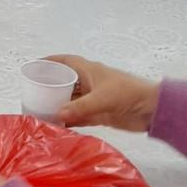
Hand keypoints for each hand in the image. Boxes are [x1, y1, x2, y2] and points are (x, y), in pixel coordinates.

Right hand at [44, 55, 159, 130]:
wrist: (152, 109)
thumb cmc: (128, 94)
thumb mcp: (102, 98)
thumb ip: (80, 108)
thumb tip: (57, 115)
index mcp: (90, 71)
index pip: (66, 61)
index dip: (51, 61)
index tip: (35, 66)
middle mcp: (90, 83)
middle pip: (66, 82)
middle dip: (51, 86)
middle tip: (33, 94)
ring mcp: (95, 99)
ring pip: (71, 101)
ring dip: (59, 106)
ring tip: (41, 113)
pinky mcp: (100, 114)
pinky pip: (80, 116)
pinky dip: (70, 120)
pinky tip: (59, 126)